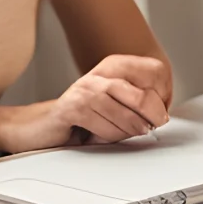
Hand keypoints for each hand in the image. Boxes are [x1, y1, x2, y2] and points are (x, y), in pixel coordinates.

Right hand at [0, 54, 172, 152]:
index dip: (163, 96)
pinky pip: (106, 127)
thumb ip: (139, 104)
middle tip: (147, 127)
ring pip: (128, 116)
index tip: (157, 113)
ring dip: (128, 132)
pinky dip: (109, 137)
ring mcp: (86, 89)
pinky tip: (98, 135)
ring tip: (117, 133)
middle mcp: (101, 73)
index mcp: (115, 66)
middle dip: (152, 118)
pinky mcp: (73, 108)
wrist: (38, 127)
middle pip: (145, 96)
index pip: (156, 71)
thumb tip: (163, 114)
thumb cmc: (81, 119)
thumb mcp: (116, 106)